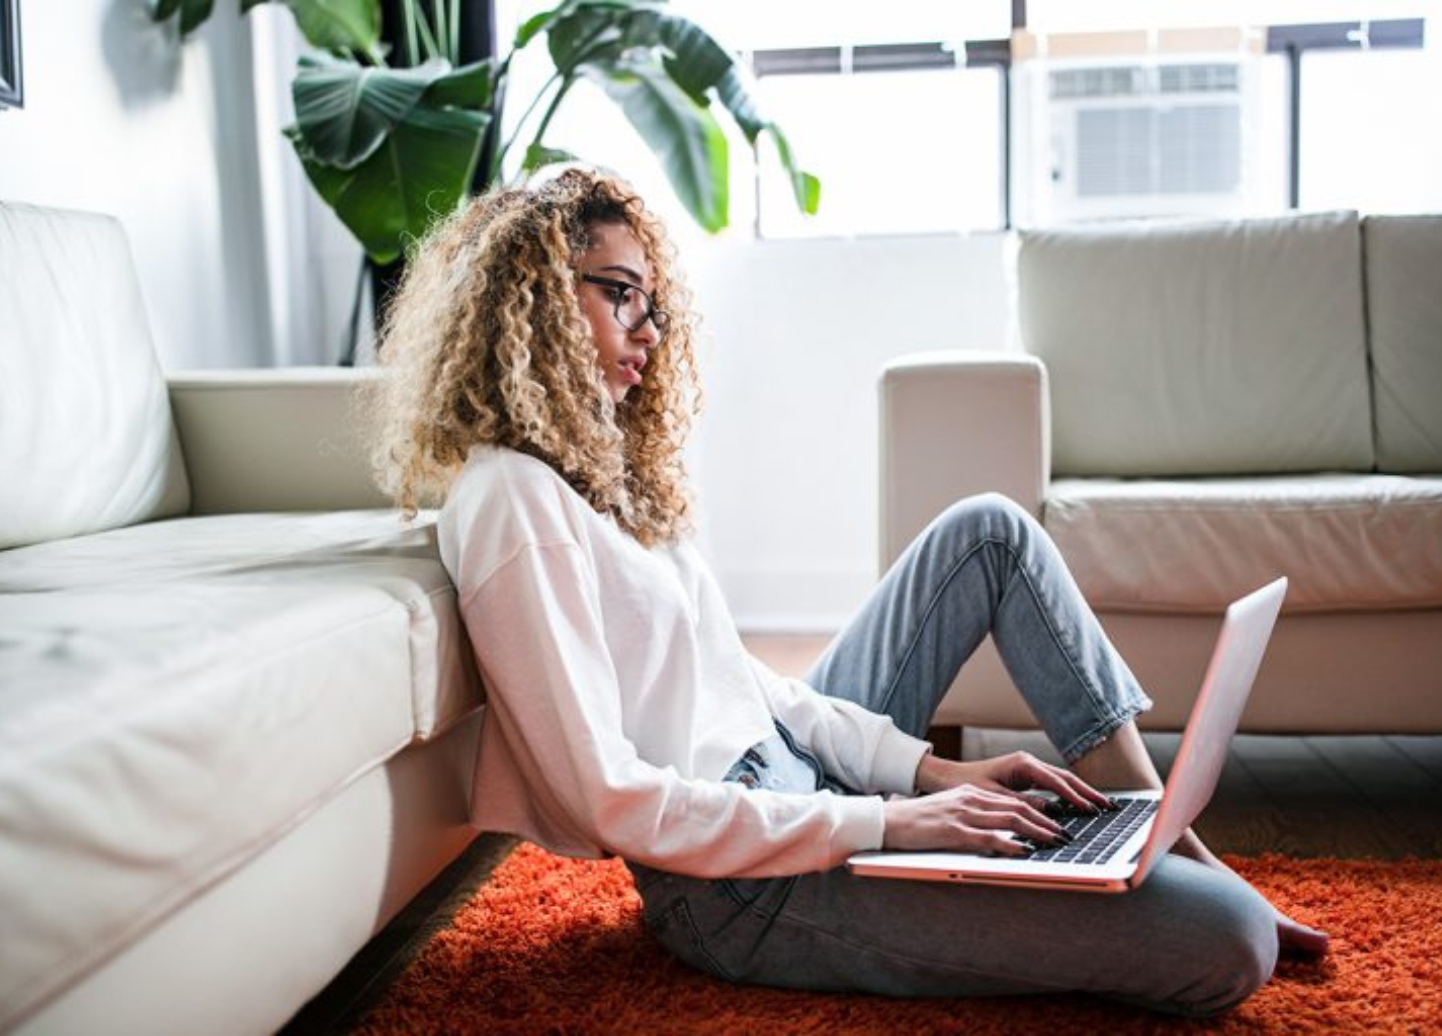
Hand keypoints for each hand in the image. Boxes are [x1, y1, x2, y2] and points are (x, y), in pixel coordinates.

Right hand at [882, 782, 1066, 854]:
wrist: (888, 821)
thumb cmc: (916, 821)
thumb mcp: (949, 811)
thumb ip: (973, 816)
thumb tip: (1000, 831)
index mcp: (971, 794)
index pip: (1013, 801)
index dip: (1039, 812)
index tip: (1057, 824)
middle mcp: (971, 799)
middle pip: (1018, 808)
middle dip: (1046, 822)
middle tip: (1066, 835)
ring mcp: (963, 814)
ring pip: (1010, 820)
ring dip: (1037, 832)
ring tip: (1055, 842)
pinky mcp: (953, 831)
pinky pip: (989, 837)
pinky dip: (1010, 843)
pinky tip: (1024, 851)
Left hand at [917, 750, 1114, 814]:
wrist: (949, 777)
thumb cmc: (967, 785)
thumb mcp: (995, 797)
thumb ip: (1023, 804)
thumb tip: (1052, 813)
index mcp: (1022, 764)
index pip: (1056, 782)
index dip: (1075, 797)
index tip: (1091, 810)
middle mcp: (1029, 762)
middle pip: (1066, 778)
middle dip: (1088, 793)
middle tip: (1108, 807)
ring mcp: (1029, 768)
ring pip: (1062, 780)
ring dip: (1082, 793)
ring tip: (1102, 807)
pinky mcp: (1027, 776)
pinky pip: (1053, 785)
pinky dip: (1068, 794)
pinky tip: (1080, 805)